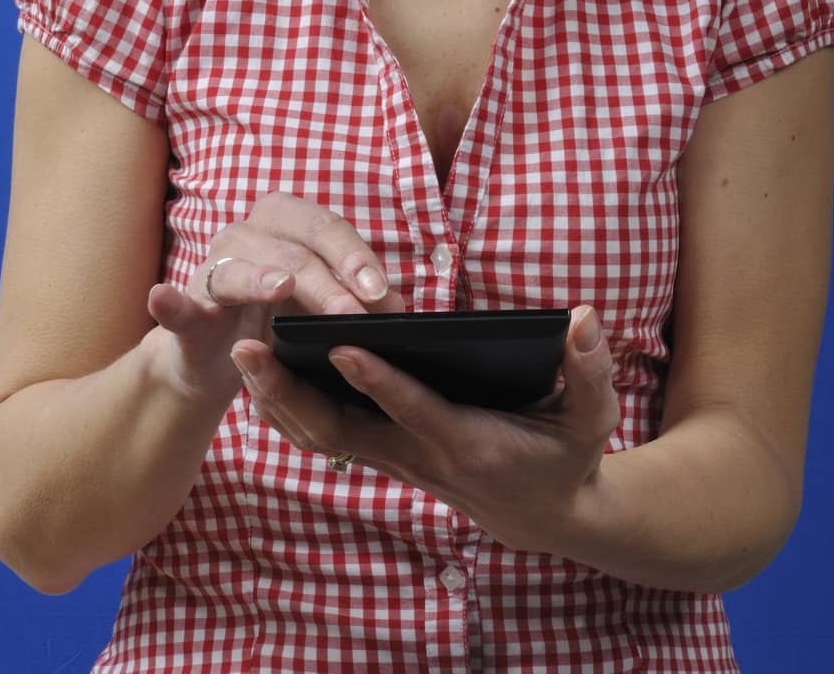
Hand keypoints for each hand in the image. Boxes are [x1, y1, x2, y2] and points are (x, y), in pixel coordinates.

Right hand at [145, 191, 404, 409]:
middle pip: (293, 249)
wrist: (216, 360)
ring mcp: (213, 267)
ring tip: (282, 288)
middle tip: (353, 314)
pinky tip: (161, 297)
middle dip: (326, 282)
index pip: (327, 229)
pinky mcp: (186, 307)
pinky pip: (177, 303)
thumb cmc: (280, 322)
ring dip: (263, 279)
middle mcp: (249, 234)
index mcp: (287, 223)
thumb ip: (356, 302)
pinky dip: (169, 302)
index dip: (355, 256)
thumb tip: (401, 311)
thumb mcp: (322, 308)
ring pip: (242, 268)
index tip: (381, 292)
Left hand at [230, 305, 618, 553]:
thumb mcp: (593, 418)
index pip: (413, 410)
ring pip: (322, 438)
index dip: (377, 380)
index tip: (340, 343)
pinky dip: (291, 410)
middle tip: (246, 347)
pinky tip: (260, 378)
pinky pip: (326, 437)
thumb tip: (583, 318)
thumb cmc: (568, 457)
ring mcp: (397, 461)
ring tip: (240, 353)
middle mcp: (420, 458)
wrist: (547, 515)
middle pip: (340, 431)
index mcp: (467, 444)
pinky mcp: (387, 456)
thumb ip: (590, 370)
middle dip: (290, 391)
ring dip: (278, 399)